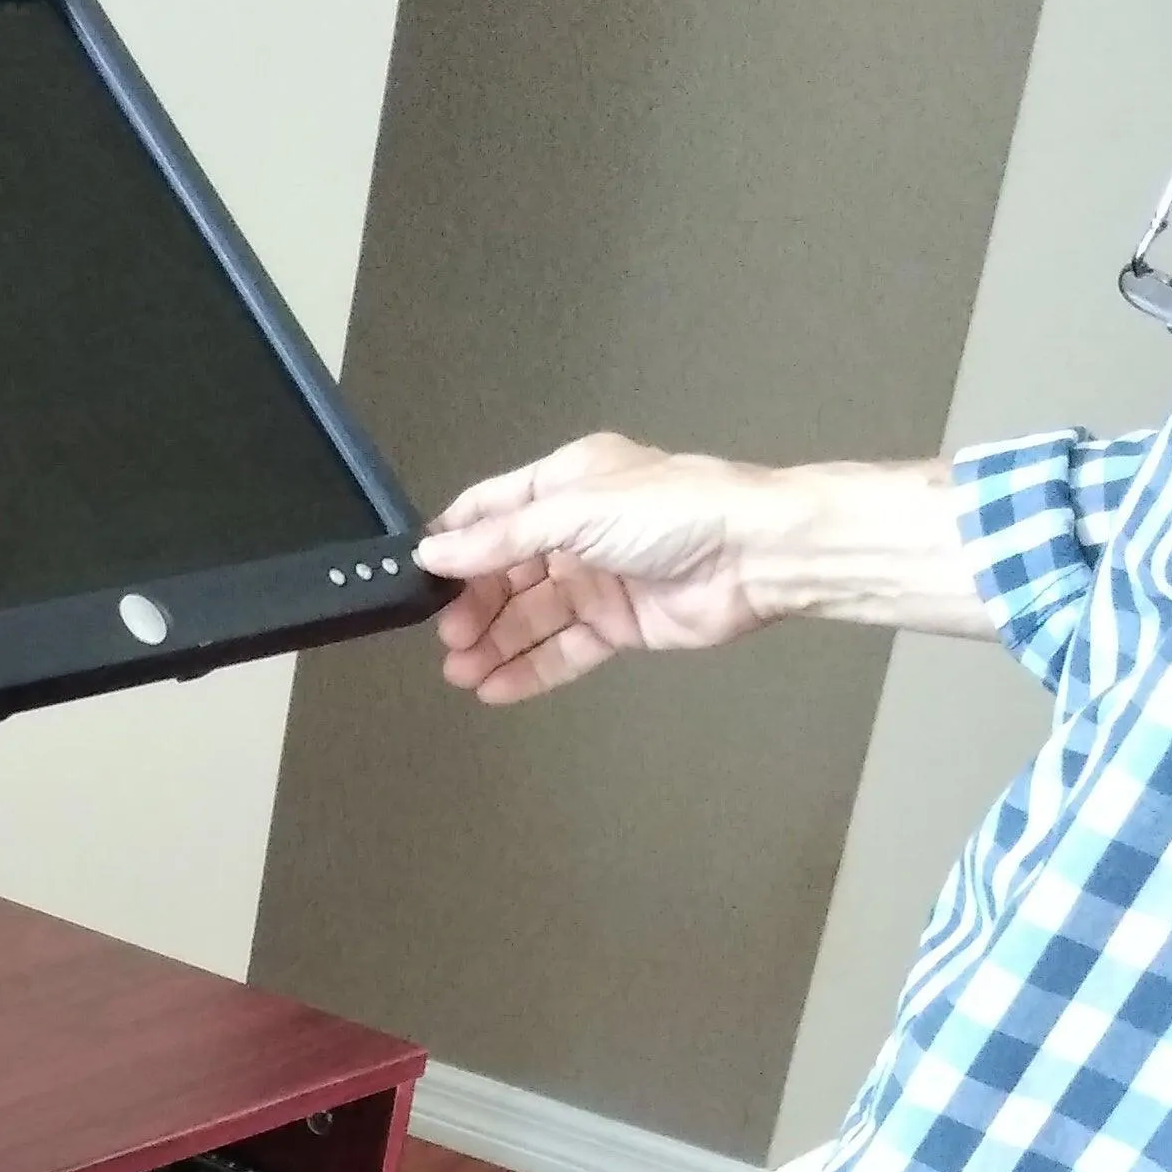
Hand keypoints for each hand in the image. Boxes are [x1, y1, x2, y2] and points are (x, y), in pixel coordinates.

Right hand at [415, 433, 797, 704]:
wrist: (756, 556)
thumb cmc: (672, 514)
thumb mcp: (576, 512)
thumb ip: (503, 538)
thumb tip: (433, 553)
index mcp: (567, 483)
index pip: (492, 511)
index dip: (454, 542)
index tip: (416, 577)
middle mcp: (578, 530)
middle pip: (506, 572)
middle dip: (473, 605)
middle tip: (448, 638)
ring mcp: (598, 579)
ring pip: (531, 616)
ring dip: (494, 643)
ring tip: (461, 672)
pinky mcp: (619, 625)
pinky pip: (564, 650)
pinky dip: (530, 670)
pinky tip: (495, 689)